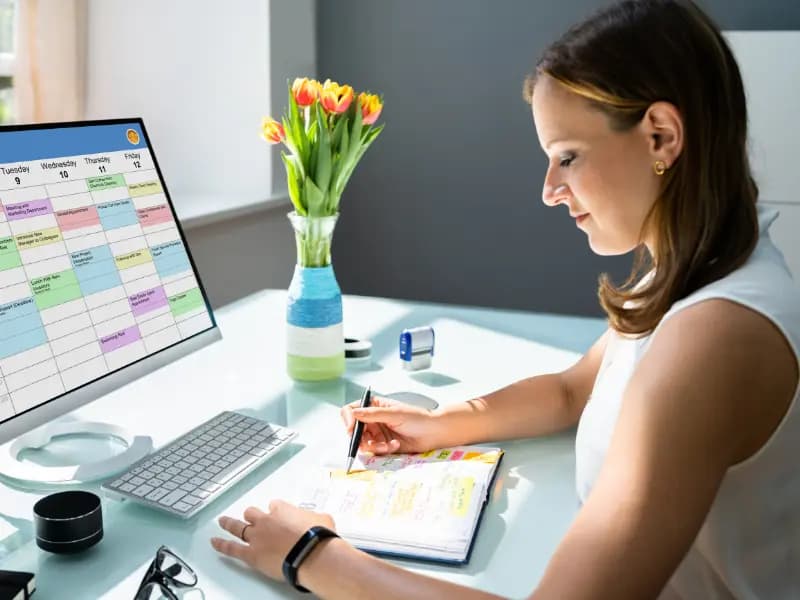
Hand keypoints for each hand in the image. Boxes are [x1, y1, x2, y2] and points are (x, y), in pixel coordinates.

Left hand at [211, 499, 335, 581]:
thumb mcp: (323, 519)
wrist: (311, 553)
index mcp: (283, 510)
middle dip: (252, 515)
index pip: (274, 505)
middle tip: (251, 517)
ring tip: (223, 521)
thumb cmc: (319, 536)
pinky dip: (222, 545)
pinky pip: (232, 548)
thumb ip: (315, 518)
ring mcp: (257, 537)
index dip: (275, 511)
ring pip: (238, 527)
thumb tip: (320, 520)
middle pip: (253, 513)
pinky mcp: (251, 554)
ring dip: (229, 524)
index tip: (278, 515)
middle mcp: (266, 520)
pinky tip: (214, 543)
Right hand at [340, 395, 441, 454]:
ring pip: (363, 443)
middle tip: (370, 443)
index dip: (348, 420)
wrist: (433, 433)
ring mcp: (377, 433)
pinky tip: (395, 445)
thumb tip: (353, 413)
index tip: (351, 429)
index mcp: (374, 406)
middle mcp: (372, 419)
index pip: (351, 411)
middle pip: (354, 430)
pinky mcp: (383, 445)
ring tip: (388, 445)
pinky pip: (374, 451)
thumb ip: (373, 414)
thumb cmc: (417, 418)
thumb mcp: (394, 414)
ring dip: (374, 446)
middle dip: (360, 438)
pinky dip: (382, 450)